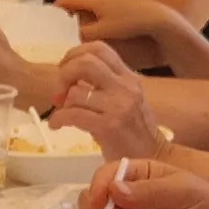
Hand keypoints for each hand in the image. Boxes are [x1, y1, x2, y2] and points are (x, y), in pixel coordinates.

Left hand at [49, 44, 161, 159]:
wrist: (152, 159)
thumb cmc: (134, 132)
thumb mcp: (125, 101)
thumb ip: (103, 86)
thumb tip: (68, 80)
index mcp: (129, 77)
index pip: (99, 48)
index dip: (75, 54)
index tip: (65, 69)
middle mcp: (126, 87)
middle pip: (86, 62)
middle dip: (65, 73)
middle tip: (60, 91)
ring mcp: (119, 107)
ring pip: (76, 91)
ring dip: (62, 103)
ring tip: (62, 112)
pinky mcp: (109, 127)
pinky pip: (73, 115)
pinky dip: (58, 119)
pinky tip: (57, 125)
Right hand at [57, 0, 181, 50]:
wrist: (158, 18)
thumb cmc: (128, 25)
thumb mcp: (103, 33)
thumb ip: (85, 33)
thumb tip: (72, 35)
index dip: (58, 5)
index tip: (50, 12)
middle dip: (74, 7)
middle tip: (66, 18)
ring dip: (89, 7)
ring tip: (85, 18)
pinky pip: (109, 0)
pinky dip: (102, 8)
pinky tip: (107, 17)